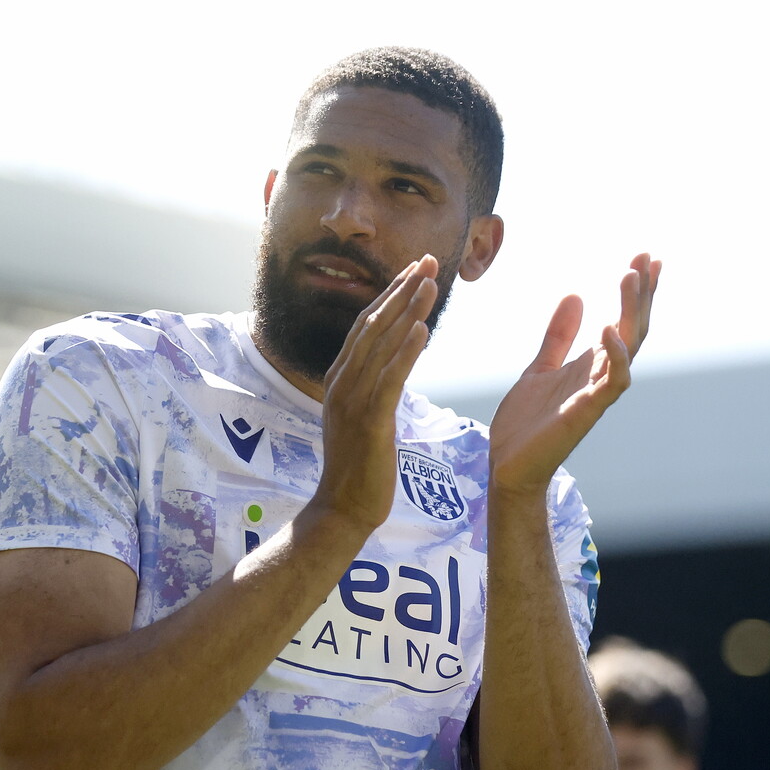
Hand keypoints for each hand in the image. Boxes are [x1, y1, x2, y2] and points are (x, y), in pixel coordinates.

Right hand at [311, 255, 439, 530]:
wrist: (340, 510)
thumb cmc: (357, 468)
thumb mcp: (360, 418)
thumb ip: (370, 388)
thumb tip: (388, 364)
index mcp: (339, 379)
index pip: (366, 326)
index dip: (391, 294)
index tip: (415, 269)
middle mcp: (341, 383)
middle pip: (373, 325)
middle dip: (402, 290)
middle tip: (428, 260)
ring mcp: (351, 401)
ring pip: (381, 344)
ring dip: (407, 310)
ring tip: (430, 283)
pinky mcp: (369, 422)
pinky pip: (389, 379)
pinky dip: (406, 351)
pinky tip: (424, 329)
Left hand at [488, 253, 659, 493]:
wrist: (509, 465)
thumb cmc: (525, 424)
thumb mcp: (539, 367)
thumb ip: (558, 336)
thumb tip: (575, 297)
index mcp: (590, 365)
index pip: (622, 321)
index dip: (635, 293)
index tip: (645, 259)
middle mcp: (599, 376)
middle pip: (633, 328)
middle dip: (641, 294)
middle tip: (646, 258)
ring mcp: (595, 393)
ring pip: (627, 347)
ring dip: (632, 312)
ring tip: (631, 276)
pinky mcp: (586, 412)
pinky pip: (612, 382)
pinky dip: (614, 356)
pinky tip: (608, 329)